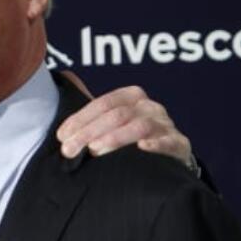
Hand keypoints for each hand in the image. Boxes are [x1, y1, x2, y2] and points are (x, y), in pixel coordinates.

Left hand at [57, 84, 193, 168]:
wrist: (168, 154)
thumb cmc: (130, 136)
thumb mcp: (111, 120)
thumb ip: (90, 111)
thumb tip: (64, 86)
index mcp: (131, 97)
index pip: (103, 103)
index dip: (80, 119)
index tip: (62, 136)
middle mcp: (149, 107)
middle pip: (117, 115)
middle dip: (89, 132)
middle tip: (69, 150)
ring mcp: (165, 124)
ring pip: (139, 126)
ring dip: (114, 138)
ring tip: (95, 151)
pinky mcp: (179, 144)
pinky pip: (168, 142)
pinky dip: (156, 145)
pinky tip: (142, 148)